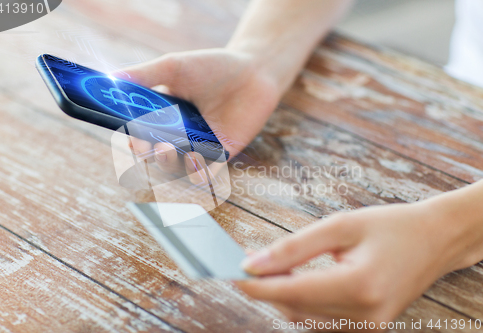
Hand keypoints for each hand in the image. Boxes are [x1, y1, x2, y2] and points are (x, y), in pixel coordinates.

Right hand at [116, 48, 280, 182]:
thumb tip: (111, 79)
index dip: (134, 142)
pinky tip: (195, 160)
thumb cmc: (212, 67)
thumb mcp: (174, 66)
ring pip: (177, 170)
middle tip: (155, 147)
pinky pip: (206, 175)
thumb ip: (144, 75)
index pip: (139, 136)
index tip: (133, 140)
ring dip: (170, 166)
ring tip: (171, 150)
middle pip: (155, 158)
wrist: (254, 70)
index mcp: (160, 117)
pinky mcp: (221, 155)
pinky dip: (197, 174)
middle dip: (151, 158)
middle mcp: (177, 136)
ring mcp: (199, 148)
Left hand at [235, 198, 480, 330]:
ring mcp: (368, 327)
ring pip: (305, 318)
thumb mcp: (340, 226)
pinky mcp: (368, 328)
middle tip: (245, 264)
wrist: (434, 240)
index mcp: (359, 285)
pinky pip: (321, 321)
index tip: (232, 274)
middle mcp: (364, 315)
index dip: (258, 285)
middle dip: (265, 288)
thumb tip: (254, 263)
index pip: (293, 292)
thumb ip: (294, 247)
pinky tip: (293, 282)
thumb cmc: (389, 226)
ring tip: (267, 270)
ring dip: (281, 296)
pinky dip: (301, 303)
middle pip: (295, 308)